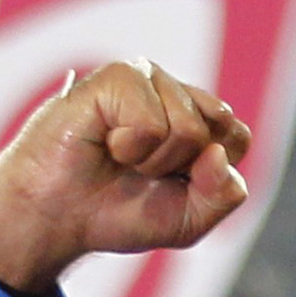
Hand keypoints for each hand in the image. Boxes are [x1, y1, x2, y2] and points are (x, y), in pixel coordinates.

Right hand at [0, 61, 254, 296]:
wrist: (58, 216)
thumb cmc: (119, 211)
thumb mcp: (189, 219)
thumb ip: (223, 195)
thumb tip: (219, 154)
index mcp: (195, 117)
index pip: (237, 136)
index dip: (209, 174)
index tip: (171, 183)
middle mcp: (172, 91)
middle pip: (219, 128)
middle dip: (183, 168)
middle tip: (142, 172)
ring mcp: (145, 79)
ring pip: (188, 128)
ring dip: (153, 161)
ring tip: (121, 158)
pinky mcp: (116, 77)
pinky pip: (152, 123)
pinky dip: (130, 148)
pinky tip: (106, 143)